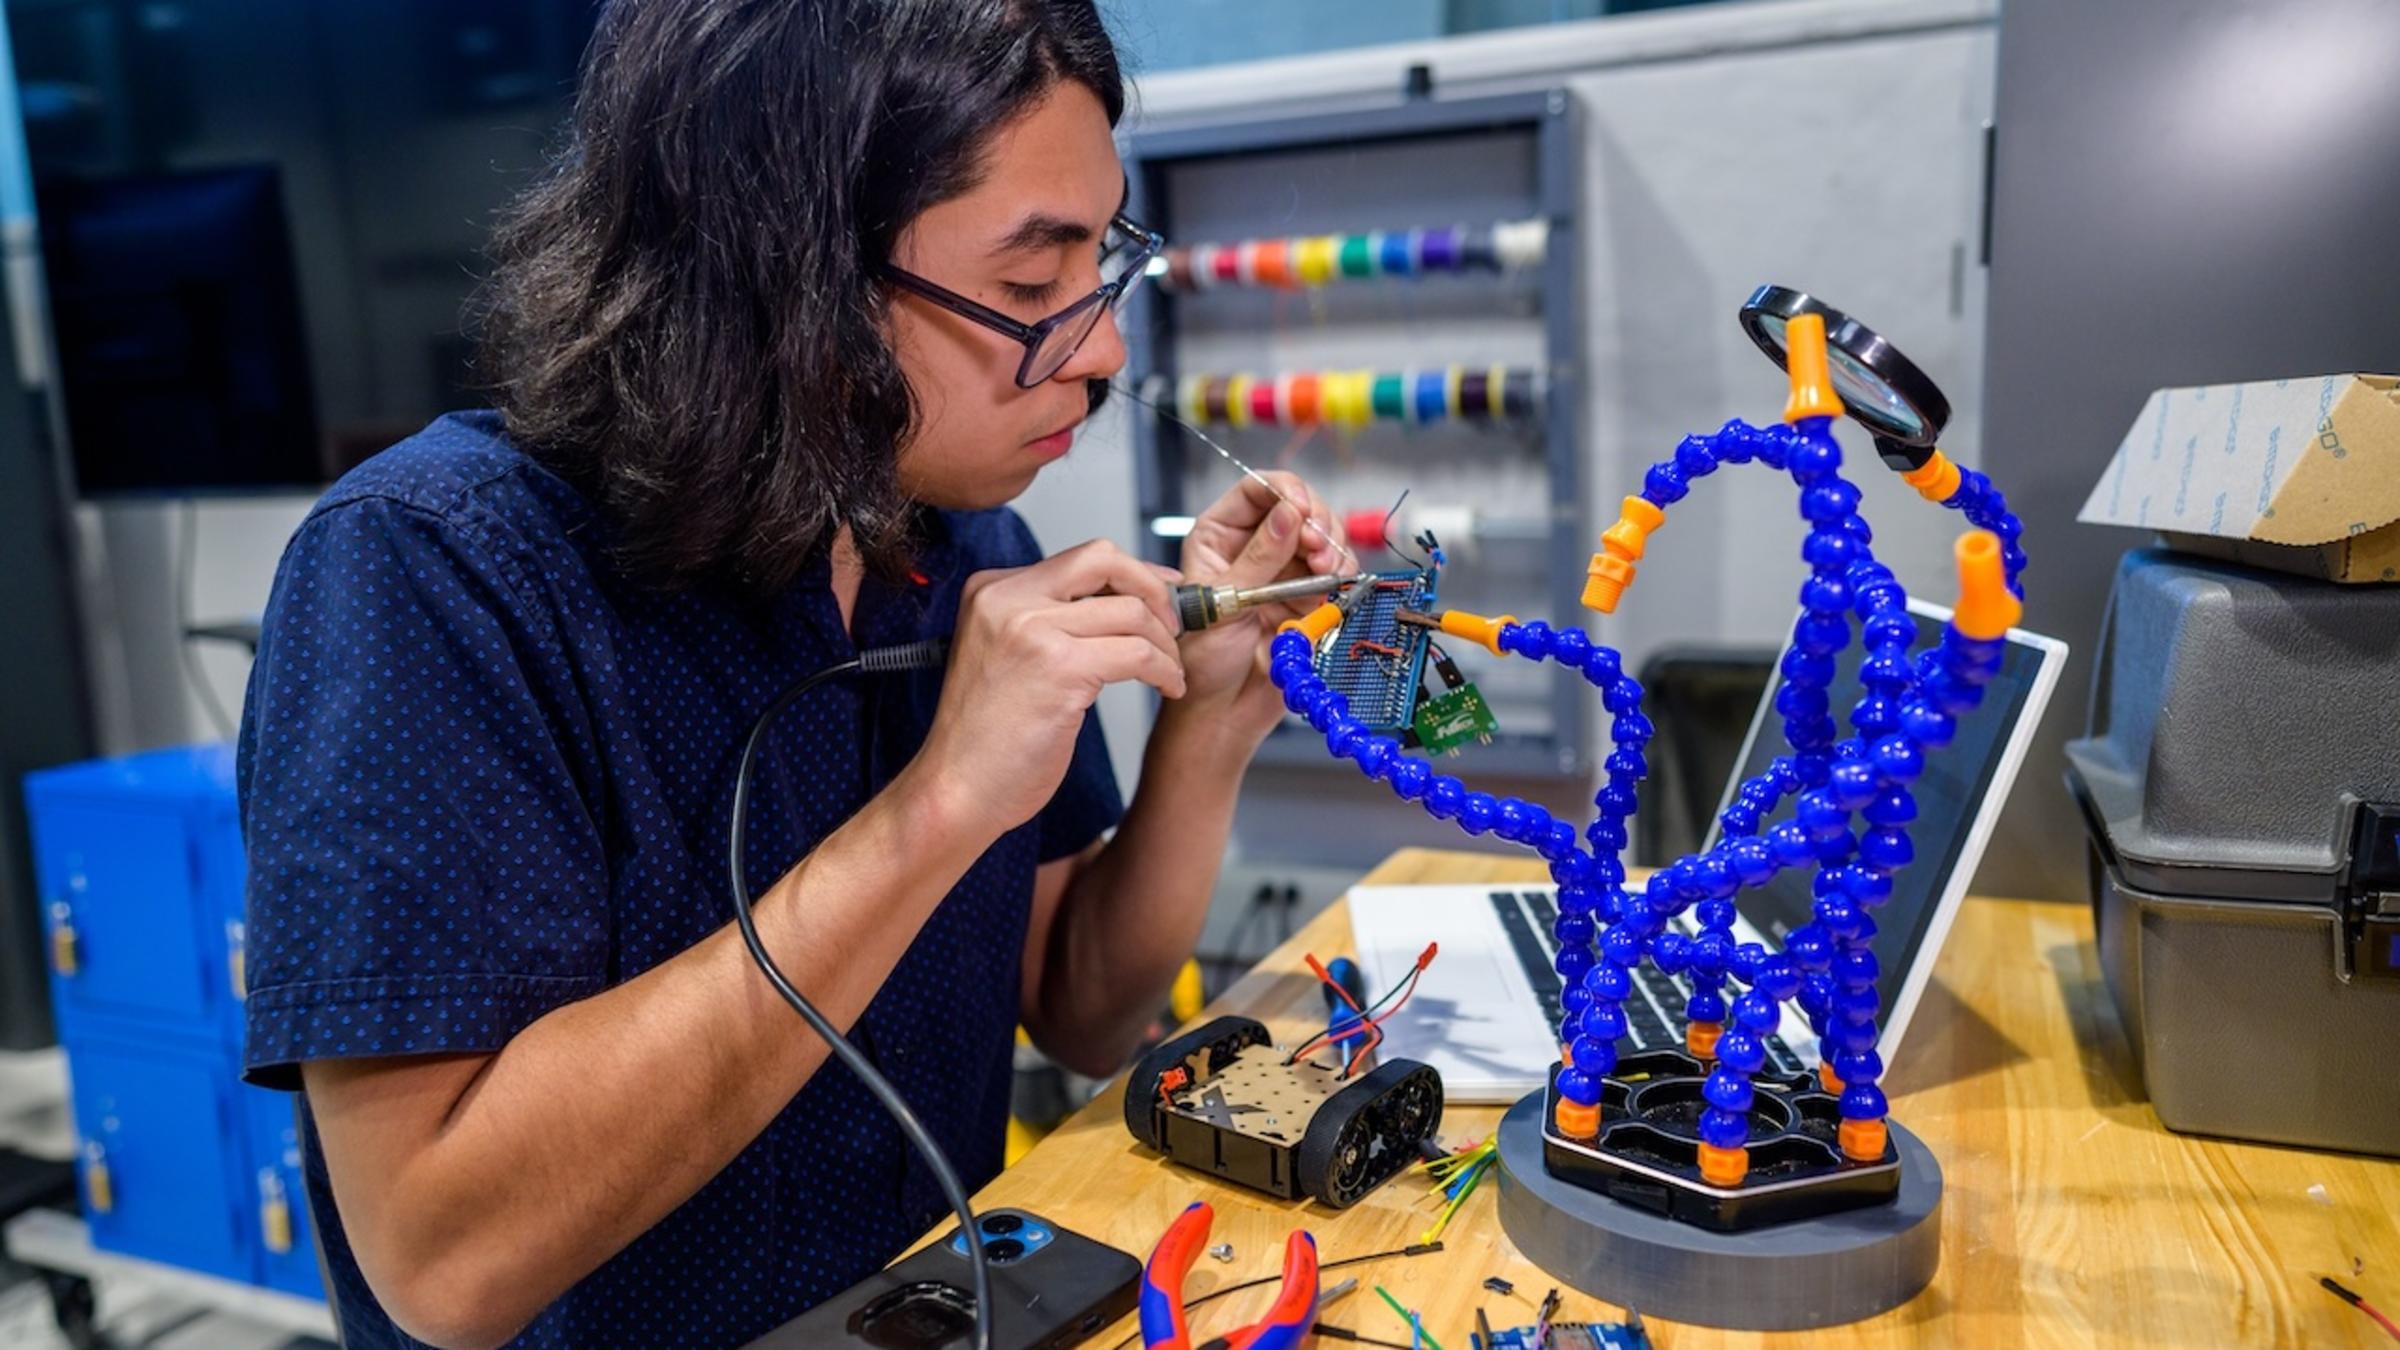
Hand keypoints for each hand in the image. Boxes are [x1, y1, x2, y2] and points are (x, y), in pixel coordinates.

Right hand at [912, 540, 1182, 843]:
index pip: (1081, 559)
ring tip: (1169, 672)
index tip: (1162, 591)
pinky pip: (1138, 654)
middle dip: (1154, 589)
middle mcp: (1007, 599)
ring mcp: (1032, 630)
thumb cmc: (986, 737)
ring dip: (1165, 644)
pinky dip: (1165, 671)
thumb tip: (1122, 600)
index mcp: (992, 590)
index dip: (1133, 573)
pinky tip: (1167, 688)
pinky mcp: (1060, 668)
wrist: (958, 788)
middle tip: (1174, 625)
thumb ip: (1050, 621)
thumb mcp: (1008, 656)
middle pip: (1106, 560)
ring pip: (1132, 612)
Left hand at [1172, 472, 1343, 744]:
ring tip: (1327, 570)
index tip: (1301, 508)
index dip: (1284, 490)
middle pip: (1300, 506)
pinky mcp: (1312, 595)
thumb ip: (1259, 558)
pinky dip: (1345, 572)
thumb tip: (1288, 515)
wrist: (1224, 711)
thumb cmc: (1204, 661)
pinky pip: (1339, 570)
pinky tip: (1336, 583)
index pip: (1257, 490)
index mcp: (1221, 537)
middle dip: (1316, 520)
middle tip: (1318, 545)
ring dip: (1334, 547)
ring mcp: (1287, 570)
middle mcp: (1257, 546)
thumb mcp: (1224, 603)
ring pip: (1325, 535)